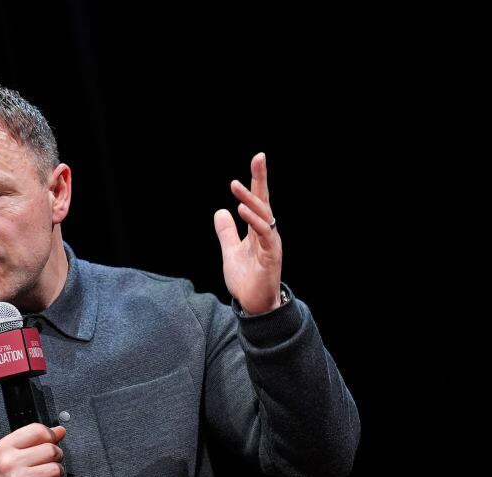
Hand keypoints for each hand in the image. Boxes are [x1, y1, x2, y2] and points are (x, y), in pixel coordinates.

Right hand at [0, 423, 66, 476]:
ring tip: (47, 476)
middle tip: (49, 462)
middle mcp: (11, 461)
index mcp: (5, 447)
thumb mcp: (8, 454)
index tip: (52, 441)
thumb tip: (60, 430)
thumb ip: (33, 439)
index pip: (37, 430)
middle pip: (51, 450)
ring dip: (57, 474)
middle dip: (56, 456)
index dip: (51, 435)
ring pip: (56, 469)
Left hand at [213, 152, 283, 314]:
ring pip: (264, 216)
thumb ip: (227, 232)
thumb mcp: (230, 251)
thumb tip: (220, 211)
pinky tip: (241, 210)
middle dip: (261, 179)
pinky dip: (253, 221)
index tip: (258, 158)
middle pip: (264, 201)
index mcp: (257, 229)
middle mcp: (267, 232)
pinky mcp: (271, 256)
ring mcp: (270, 243)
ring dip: (250, 200)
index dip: (257, 180)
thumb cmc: (246, 279)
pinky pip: (263, 234)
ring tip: (236, 186)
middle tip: (258, 158)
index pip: (258, 200)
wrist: (253, 304)